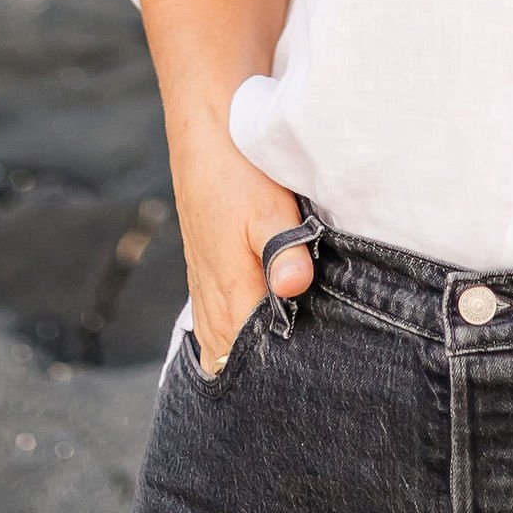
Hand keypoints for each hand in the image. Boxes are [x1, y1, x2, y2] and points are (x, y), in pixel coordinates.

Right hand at [168, 131, 311, 367]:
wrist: (205, 129)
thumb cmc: (239, 169)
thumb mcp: (269, 206)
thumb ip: (283, 251)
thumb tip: (292, 289)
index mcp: (230, 292)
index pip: (249, 359)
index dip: (278, 373)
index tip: (309, 380)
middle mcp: (212, 298)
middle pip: (230, 360)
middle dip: (259, 373)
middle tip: (300, 383)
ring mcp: (204, 285)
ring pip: (218, 341)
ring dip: (241, 355)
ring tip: (278, 371)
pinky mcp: (204, 269)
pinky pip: (212, 321)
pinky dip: (231, 334)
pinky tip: (248, 334)